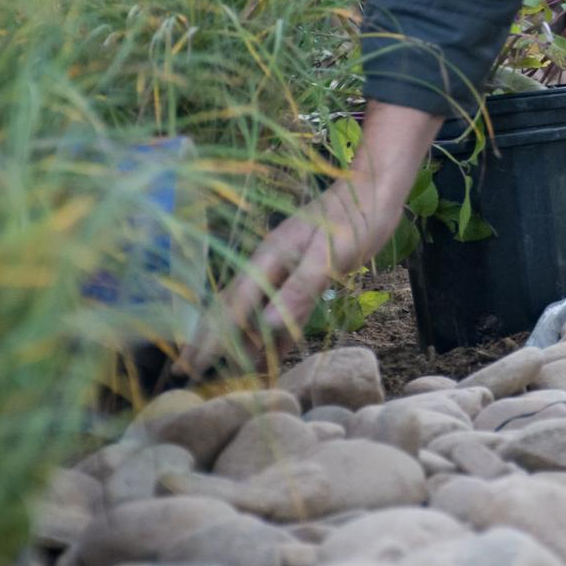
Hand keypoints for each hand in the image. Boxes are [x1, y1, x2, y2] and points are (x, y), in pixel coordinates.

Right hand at [177, 102, 442, 377]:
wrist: (376, 190)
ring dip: (238, 341)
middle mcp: (270, 265)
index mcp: (269, 258)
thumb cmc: (356, 218)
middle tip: (188, 375)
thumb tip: (268, 326)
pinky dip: (270, 334)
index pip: (233, 306)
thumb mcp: (330, 254)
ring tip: (221, 374)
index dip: (212, 338)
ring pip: (253, 312)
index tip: (190, 367)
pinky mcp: (304, 276)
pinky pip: (280, 310)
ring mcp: (286, 270)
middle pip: (233, 309)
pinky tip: (265, 353)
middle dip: (211, 342)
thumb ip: (300, 289)